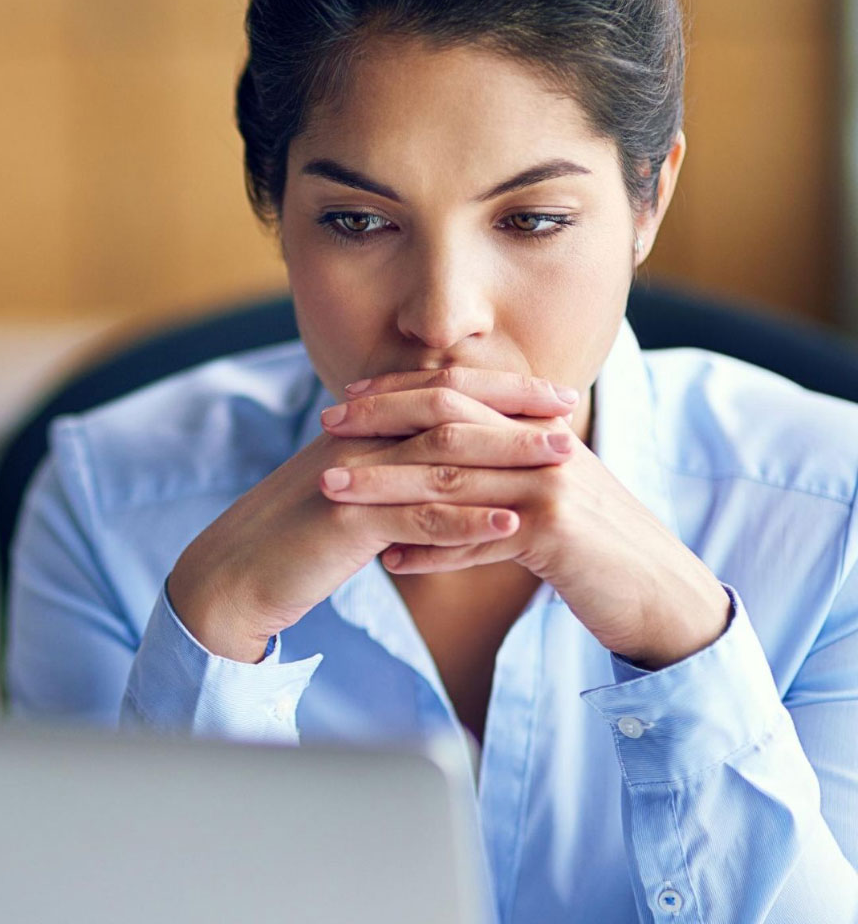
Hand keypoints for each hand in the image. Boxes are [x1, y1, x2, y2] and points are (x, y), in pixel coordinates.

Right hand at [166, 373, 577, 661]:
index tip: (553, 395)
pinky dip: (469, 520)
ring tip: (564, 464)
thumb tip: (445, 466)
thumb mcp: (348, 494)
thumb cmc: (293, 540)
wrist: (233, 574)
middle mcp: (357, 440)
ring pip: (441, 456)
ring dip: (507, 457)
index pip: (439, 391)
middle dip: (514, 412)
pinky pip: (417, 516)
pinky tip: (513, 526)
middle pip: (448, 411)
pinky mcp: (346, 521)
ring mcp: (351, 477)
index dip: (499, 389)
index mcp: (360, 428)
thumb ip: (391, 472)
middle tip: (571, 416)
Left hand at [318, 368, 730, 668]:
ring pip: (452, 479)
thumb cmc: (594, 551)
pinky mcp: (557, 533)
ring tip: (333, 491)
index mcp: (537, 430)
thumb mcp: (541, 503)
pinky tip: (390, 561)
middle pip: (448, 421)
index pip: (459, 394)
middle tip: (325, 427)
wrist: (662, 595)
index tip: (346, 399)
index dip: (399, 392)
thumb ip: (493, 481)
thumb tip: (426, 488)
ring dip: (386, 486)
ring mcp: (552, 486)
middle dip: (380, 421)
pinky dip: (431, 550)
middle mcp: (544, 447)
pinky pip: (478, 538)